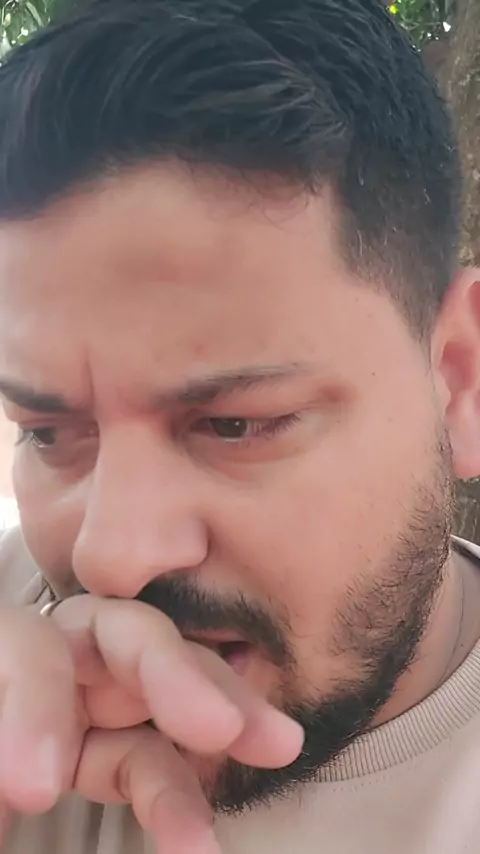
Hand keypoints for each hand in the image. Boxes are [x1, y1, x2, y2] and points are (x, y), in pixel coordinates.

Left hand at [0, 597, 303, 852]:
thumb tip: (23, 798)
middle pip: (116, 637)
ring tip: (276, 747)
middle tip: (219, 725)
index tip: (33, 790)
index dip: (37, 705)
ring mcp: (78, 702)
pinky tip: (201, 836)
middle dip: (172, 674)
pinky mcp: (101, 750)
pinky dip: (179, 794)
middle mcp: (45, 662)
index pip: (23, 648)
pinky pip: (149, 758)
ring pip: (159, 689)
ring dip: (215, 717)